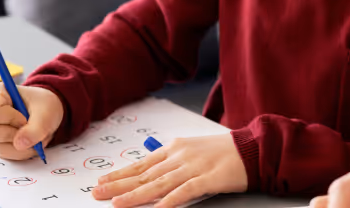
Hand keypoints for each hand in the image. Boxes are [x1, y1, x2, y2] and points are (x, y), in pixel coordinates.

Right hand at [0, 83, 63, 159]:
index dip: (11, 119)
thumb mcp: (46, 112)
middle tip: (28, 128)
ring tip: (33, 135)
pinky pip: (4, 153)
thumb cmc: (43, 105)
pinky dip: (21, 151)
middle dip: (11, 134)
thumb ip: (36, 128)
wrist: (47, 113)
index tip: (25, 117)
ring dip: (20, 145)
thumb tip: (19, 145)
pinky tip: (29, 141)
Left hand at [92, 133, 247, 207]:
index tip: (103, 180)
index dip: (121, 173)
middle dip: (119, 185)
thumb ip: (173, 159)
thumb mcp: (194, 149)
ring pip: (158, 183)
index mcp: (175, 147)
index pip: (142, 163)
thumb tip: (151, 170)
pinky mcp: (208, 179)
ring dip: (135, 195)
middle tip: (97, 193)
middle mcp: (180, 156)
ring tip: (116, 203)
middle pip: (145, 174)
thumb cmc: (224, 150)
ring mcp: (193, 167)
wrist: (252, 148)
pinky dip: (167, 202)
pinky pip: (183, 192)